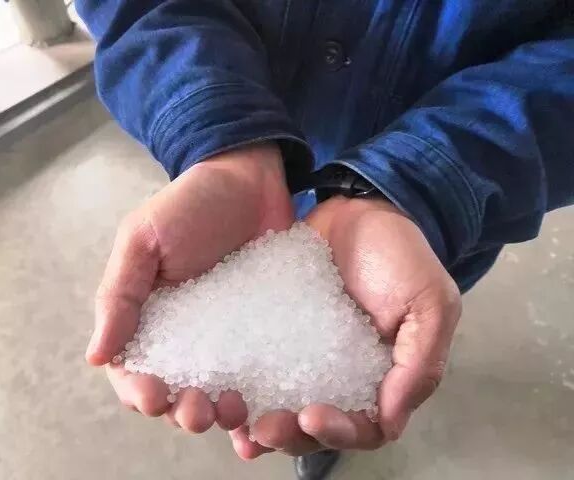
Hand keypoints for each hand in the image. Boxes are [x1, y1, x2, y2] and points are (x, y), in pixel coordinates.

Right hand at [87, 143, 292, 442]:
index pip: (133, 369)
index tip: (154, 398)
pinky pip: (260, 373)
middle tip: (200, 411)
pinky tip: (267, 409)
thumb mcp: (143, 241)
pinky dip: (261, 398)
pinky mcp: (264, 331)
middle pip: (177, 391)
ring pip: (218, 391)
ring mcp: (228, 336)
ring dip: (220, 413)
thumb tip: (96, 356)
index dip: (138, 393)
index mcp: (148, 316)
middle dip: (183, 411)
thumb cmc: (190, 205)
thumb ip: (119, 295)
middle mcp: (186, 335)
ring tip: (234, 409)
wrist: (251, 181)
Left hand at [233, 195, 460, 456]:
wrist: (360, 208)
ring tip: (234, 420)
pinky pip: (255, 365)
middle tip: (264, 428)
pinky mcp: (274, 331)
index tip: (312, 416)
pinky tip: (220, 391)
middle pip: (313, 426)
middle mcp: (339, 376)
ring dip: (259, 421)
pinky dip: (239, 385)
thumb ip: (420, 364)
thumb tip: (390, 424)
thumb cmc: (403, 255)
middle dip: (289, 433)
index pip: (362, 427)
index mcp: (380, 378)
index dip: (338, 432)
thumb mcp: (430, 303)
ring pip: (280, 404)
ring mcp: (303, 355)